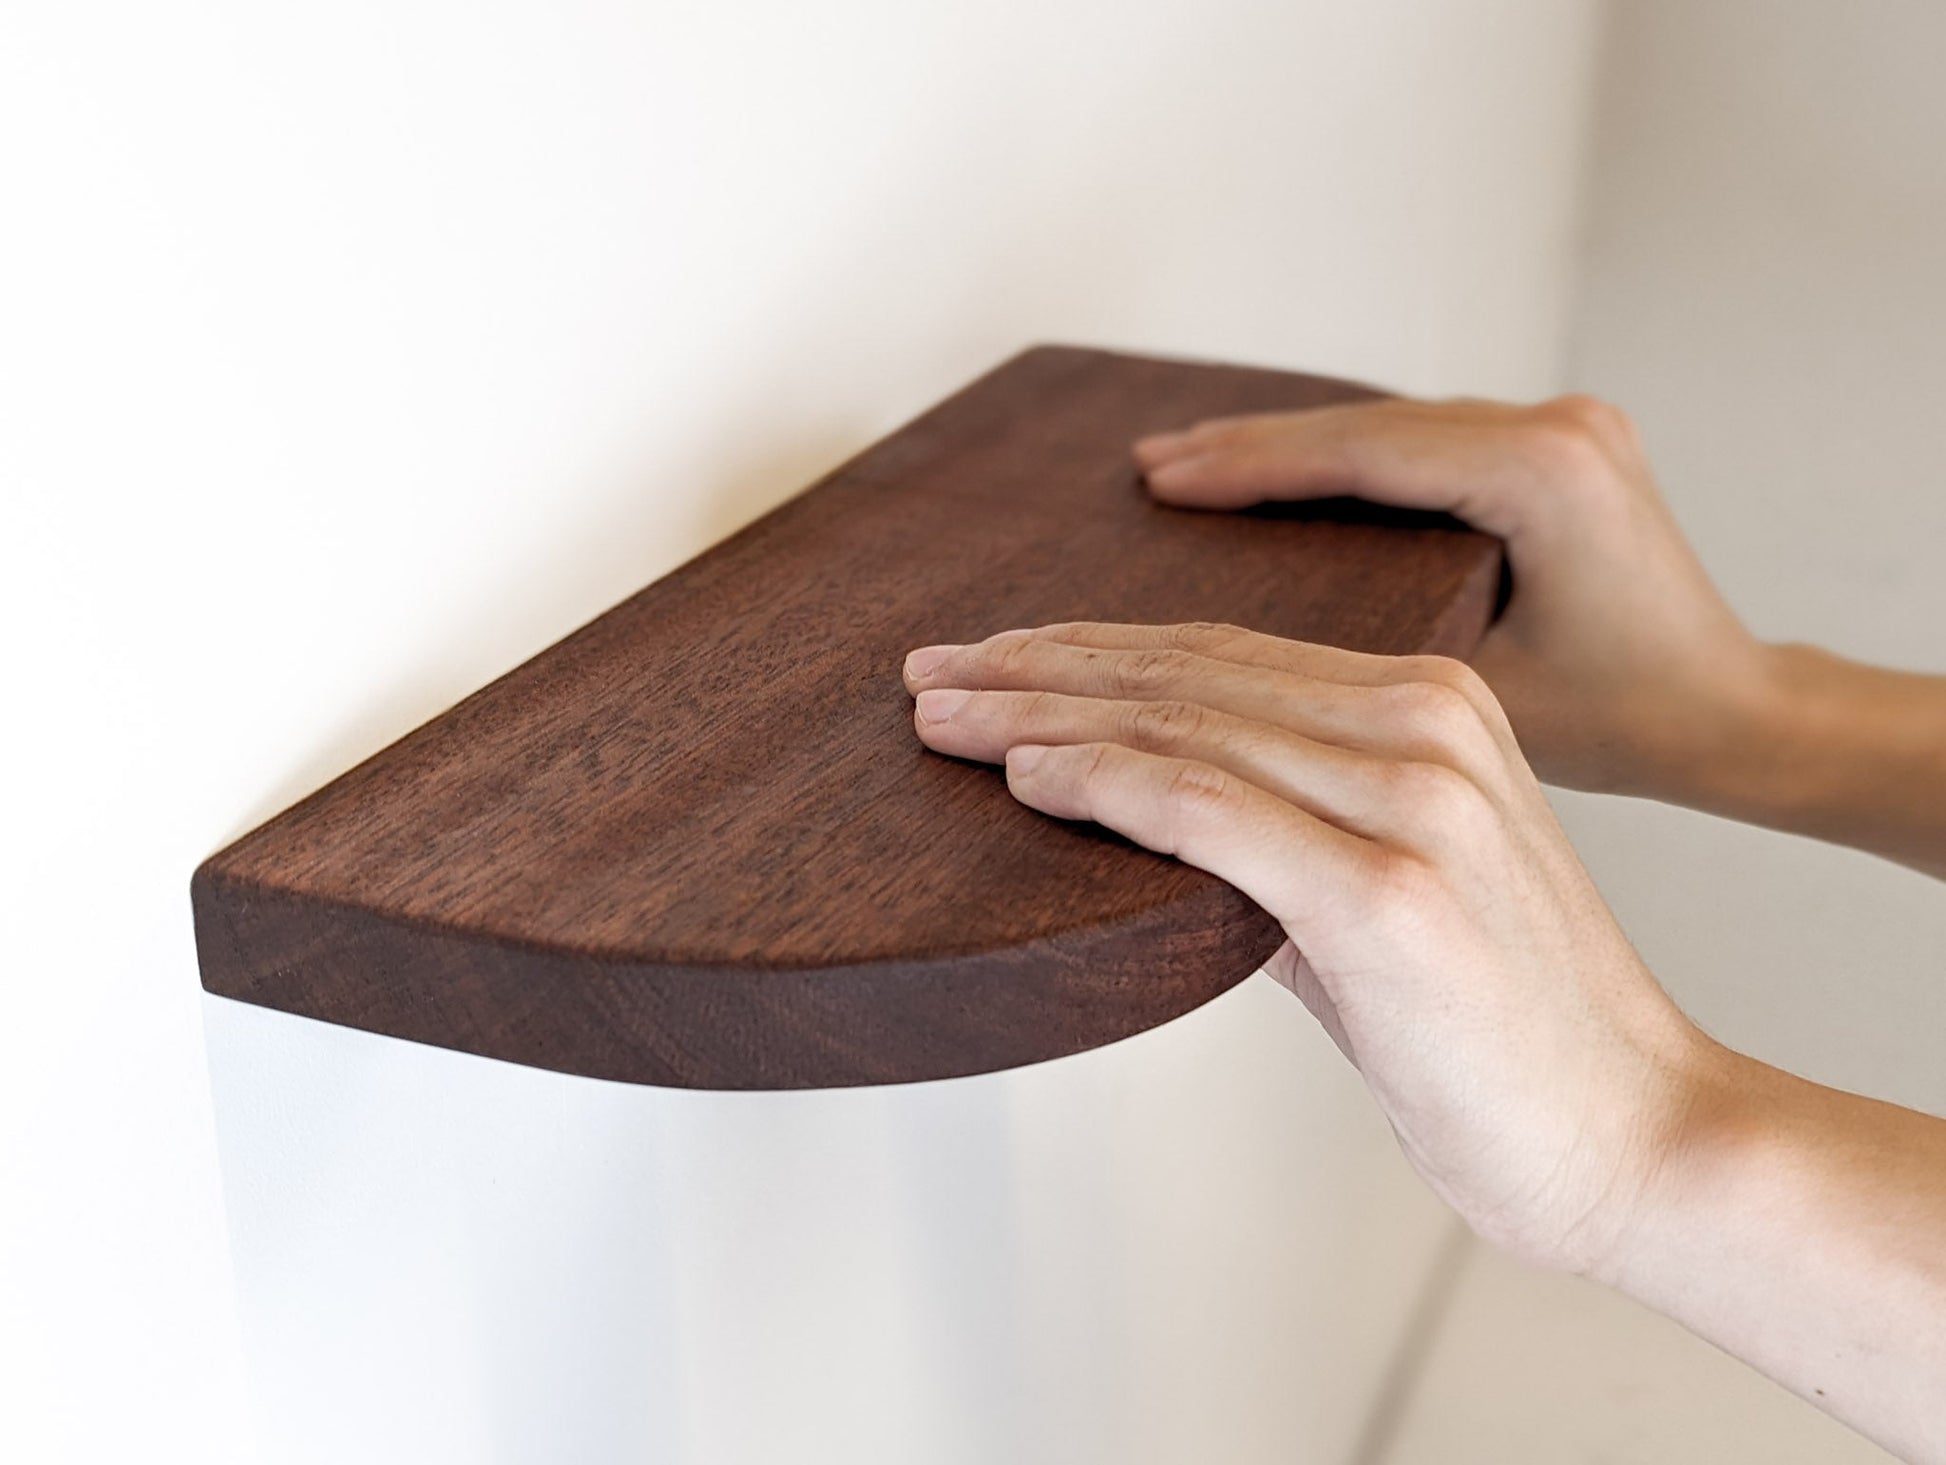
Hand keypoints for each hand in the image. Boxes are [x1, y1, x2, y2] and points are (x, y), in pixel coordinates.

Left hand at [902, 622, 1715, 1272]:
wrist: (1637, 1133)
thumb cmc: (1503, 1029)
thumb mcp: (1382, 892)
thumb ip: (1277, 836)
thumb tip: (1144, 814)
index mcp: (1434, 703)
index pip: (1220, 655)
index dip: (1089, 650)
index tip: (992, 658)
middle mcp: (1424, 724)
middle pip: (1182, 674)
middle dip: (1035, 669)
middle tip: (926, 673)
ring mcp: (1411, 799)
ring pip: (1179, 725)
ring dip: (1037, 716)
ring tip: (937, 716)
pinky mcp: (1384, 891)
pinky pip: (1205, 807)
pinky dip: (1102, 782)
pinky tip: (1022, 774)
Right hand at [1131, 396, 1766, 801]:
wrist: (1732, 715)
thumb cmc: (1626, 723)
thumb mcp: (1481, 693)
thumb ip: (1371, 653)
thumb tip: (1242, 655)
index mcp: (1543, 474)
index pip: (1360, 455)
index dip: (1247, 467)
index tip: (1161, 480)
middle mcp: (1556, 428)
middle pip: (1365, 426)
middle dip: (1247, 446)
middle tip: (1148, 464)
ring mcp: (1561, 427)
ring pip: (1388, 424)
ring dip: (1286, 446)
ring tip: (1187, 462)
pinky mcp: (1556, 447)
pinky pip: (1420, 439)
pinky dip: (1342, 456)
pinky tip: (1276, 468)